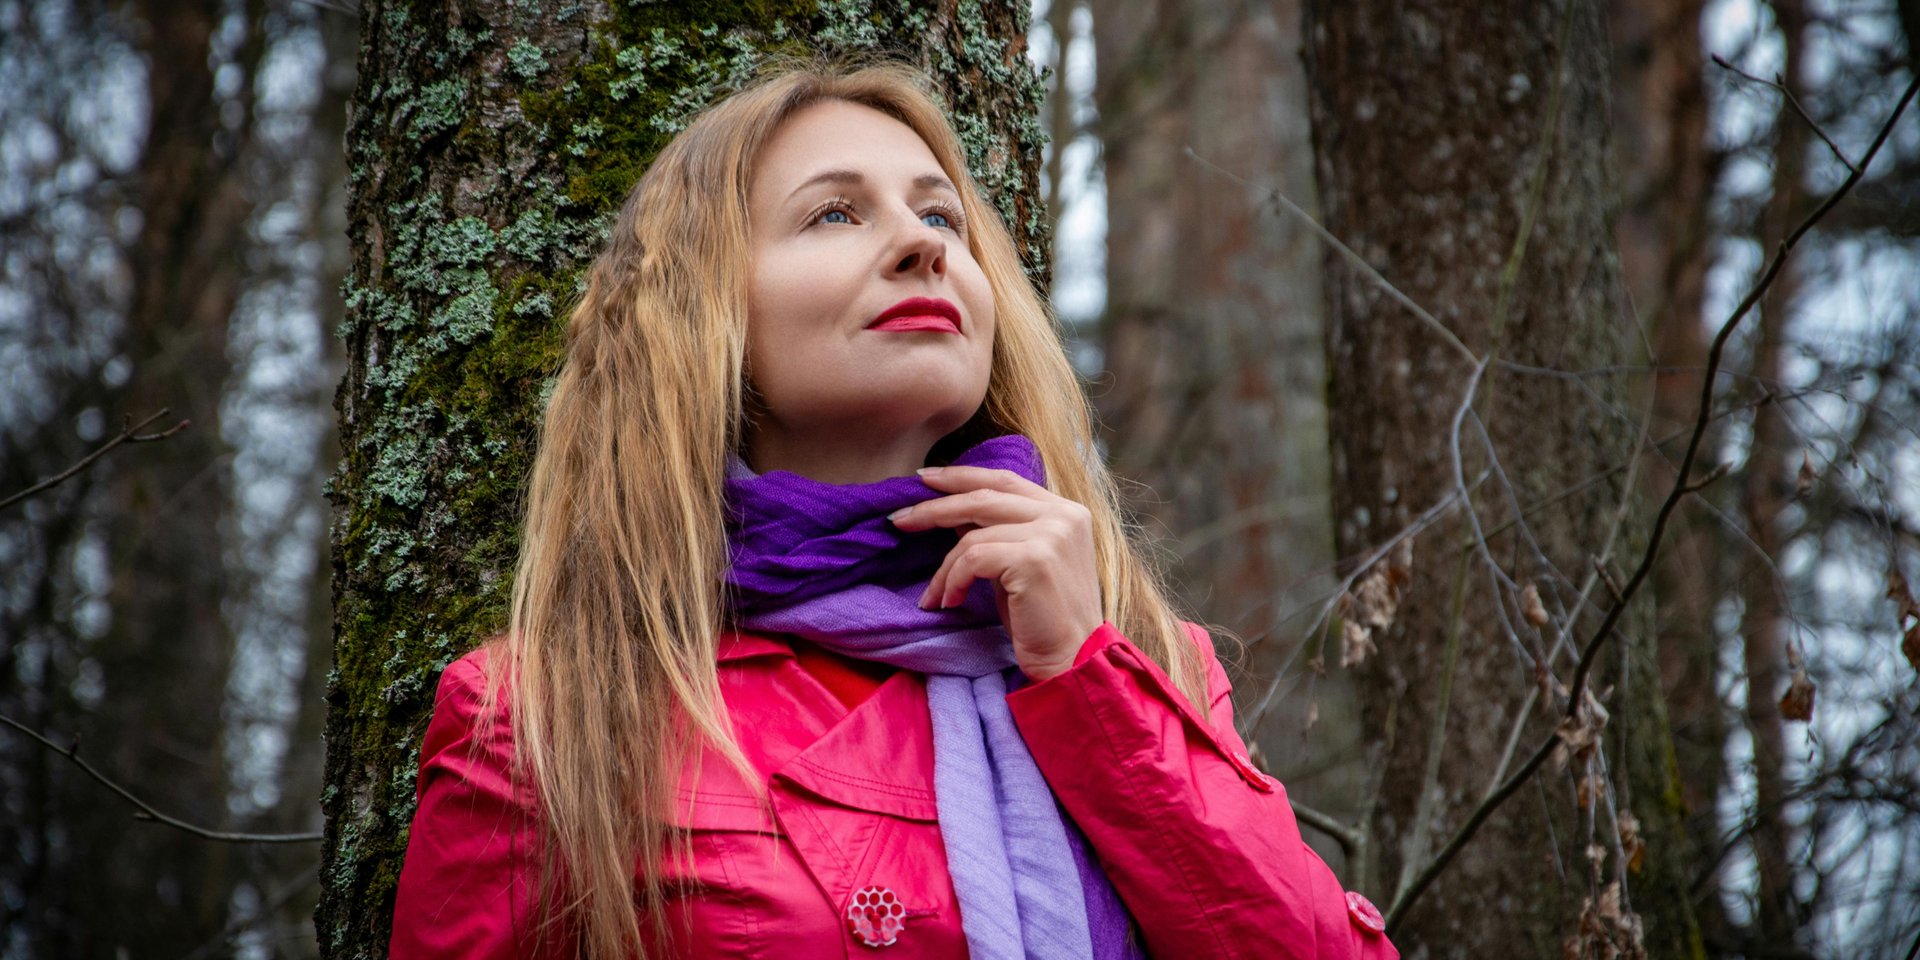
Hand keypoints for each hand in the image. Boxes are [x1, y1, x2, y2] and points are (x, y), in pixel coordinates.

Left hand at [888, 465, 1102, 681]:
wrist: (1073, 660)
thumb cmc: (1043, 618)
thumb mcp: (1019, 563)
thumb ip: (997, 532)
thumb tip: (954, 512)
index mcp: (1065, 511)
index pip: (1004, 480)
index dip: (961, 476)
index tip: (925, 479)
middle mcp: (1062, 516)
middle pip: (983, 498)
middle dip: (934, 507)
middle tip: (899, 519)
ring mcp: (1051, 535)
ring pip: (972, 535)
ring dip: (943, 568)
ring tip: (933, 595)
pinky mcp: (1034, 559)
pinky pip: (973, 560)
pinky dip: (953, 581)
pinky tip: (951, 602)